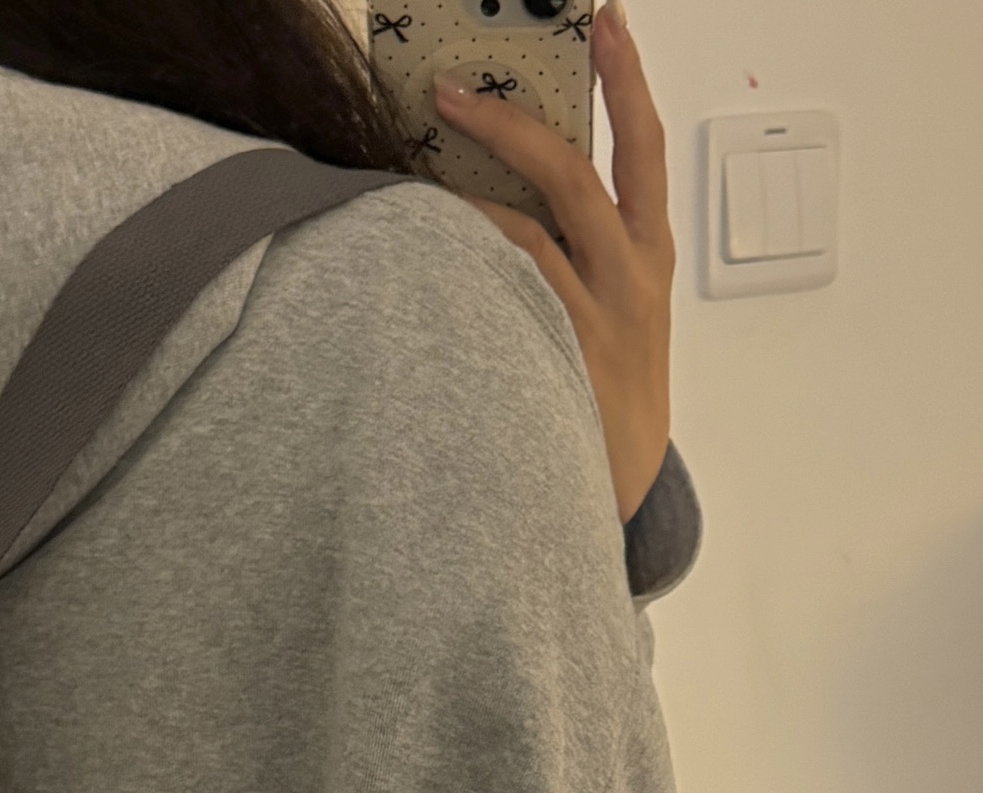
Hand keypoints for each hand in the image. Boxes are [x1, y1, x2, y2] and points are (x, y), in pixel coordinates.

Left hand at [433, 2, 672, 522]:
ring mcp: (586, 317)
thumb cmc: (604, 397)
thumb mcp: (623, 315)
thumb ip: (582, 257)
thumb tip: (502, 205)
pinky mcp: (548, 356)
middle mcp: (626, 275)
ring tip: (404, 191)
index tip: (608, 21)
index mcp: (648, 255)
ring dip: (456, 201)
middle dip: (512, 122)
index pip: (643, 145)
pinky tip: (417, 254)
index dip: (627, 79)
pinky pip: (495, 296)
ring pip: (519, 233)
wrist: (617, 486)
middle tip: (452, 89)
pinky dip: (457, 267)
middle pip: (574, 172)